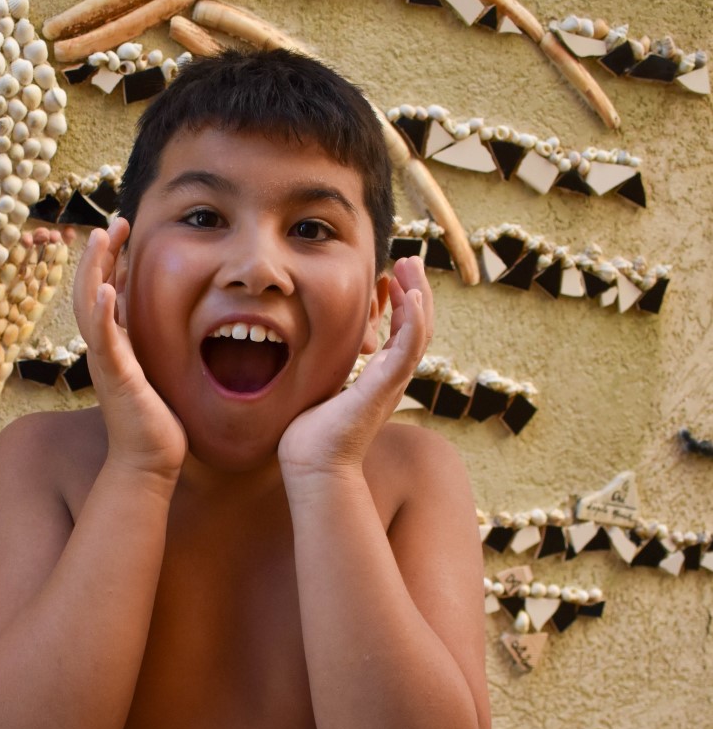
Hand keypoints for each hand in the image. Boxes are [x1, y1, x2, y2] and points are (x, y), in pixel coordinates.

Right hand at [72, 217, 186, 480]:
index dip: (110, 259)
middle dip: (100, 253)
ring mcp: (106, 362)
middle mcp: (103, 350)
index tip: (123, 230)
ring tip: (99, 237)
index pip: (106, 292)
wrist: (149, 463)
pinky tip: (105, 288)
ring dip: (93, 270)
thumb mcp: (153, 372)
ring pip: (89, 307)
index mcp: (114, 346)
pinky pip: (105, 340)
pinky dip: (102, 312)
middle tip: (114, 221)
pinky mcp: (117, 378)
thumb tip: (160, 325)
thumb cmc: (155, 423)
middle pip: (90, 289)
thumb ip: (148, 347)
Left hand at [278, 255, 433, 481]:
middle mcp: (390, 379)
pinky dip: (414, 320)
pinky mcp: (384, 387)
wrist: (312, 468)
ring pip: (419, 332)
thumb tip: (308, 353)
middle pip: (417, 327)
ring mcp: (391, 382)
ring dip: (418, 295)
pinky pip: (409, 348)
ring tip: (412, 265)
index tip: (390, 277)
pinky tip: (412, 295)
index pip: (399, 333)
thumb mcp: (319, 390)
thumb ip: (326, 372)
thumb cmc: (309, 439)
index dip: (399, 303)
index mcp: (377, 380)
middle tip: (409, 261)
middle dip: (415, 290)